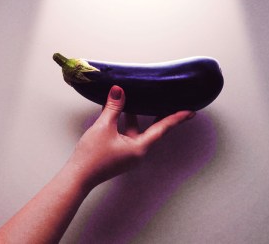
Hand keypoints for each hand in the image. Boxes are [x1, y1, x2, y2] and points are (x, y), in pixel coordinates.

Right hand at [67, 85, 194, 188]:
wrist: (77, 177)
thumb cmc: (92, 155)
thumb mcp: (104, 127)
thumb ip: (113, 107)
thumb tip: (119, 90)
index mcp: (139, 148)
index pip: (162, 129)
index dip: (176, 118)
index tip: (191, 111)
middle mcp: (137, 152)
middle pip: (153, 129)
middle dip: (160, 115)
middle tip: (172, 102)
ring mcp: (129, 154)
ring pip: (137, 130)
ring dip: (137, 115)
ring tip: (140, 98)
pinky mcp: (119, 154)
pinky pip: (127, 134)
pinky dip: (126, 122)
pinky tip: (119, 110)